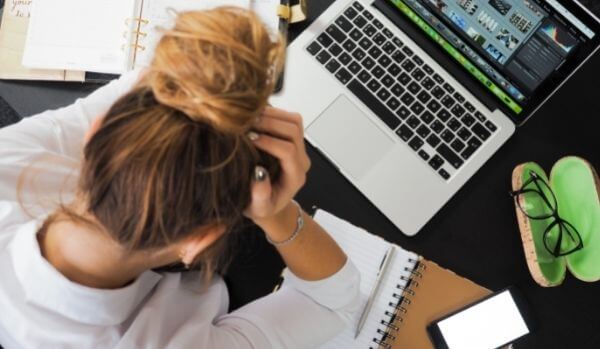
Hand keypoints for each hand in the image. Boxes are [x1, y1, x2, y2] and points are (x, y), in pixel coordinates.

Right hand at [244, 107, 310, 224]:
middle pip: (294, 131)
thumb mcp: (257, 208)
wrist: (269, 203)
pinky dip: (272, 112)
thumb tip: (259, 173)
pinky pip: (288, 118)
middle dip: (270, 123)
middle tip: (247, 123)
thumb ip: (260, 195)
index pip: (288, 151)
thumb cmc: (262, 206)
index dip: (269, 142)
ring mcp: (298, 147)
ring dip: (272, 115)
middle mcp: (300, 160)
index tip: (249, 139)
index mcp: (295, 176)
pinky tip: (254, 116)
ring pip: (294, 121)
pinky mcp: (292, 139)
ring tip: (250, 117)